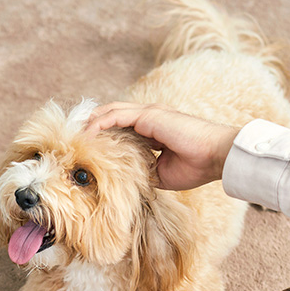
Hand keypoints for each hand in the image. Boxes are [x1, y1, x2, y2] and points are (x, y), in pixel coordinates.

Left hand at [86, 102, 242, 190]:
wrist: (214, 156)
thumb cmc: (196, 166)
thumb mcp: (163, 173)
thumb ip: (145, 169)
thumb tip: (128, 178)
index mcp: (155, 130)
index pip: (124, 127)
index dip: (105, 135)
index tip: (89, 148)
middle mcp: (150, 118)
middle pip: (114, 116)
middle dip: (94, 125)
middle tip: (75, 138)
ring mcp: (149, 114)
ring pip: (111, 112)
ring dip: (91, 122)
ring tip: (75, 134)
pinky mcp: (147, 115)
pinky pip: (115, 116)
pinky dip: (98, 123)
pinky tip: (86, 134)